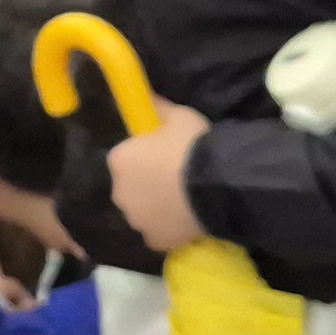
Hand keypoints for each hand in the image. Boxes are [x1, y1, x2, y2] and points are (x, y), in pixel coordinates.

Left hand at [105, 108, 211, 251]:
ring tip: (184, 200)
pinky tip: (185, 219)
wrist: (216, 184)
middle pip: (130, 186)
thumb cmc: (192, 146)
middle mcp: (119, 192)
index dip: (144, 155)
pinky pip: (158, 232)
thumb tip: (144, 94)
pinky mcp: (154, 240)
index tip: (164, 154)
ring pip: (143, 211)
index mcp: (119, 159)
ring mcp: (136, 219)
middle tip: (176, 178)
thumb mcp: (178, 116)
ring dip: (155, 207)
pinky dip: (167, 227)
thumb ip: (156, 108)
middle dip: (146, 183)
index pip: (125, 157)